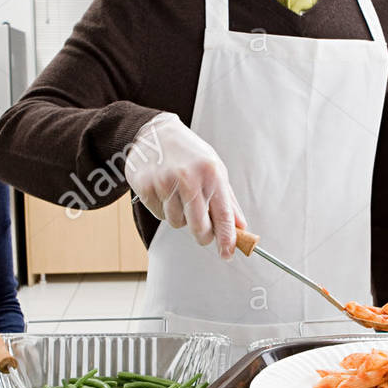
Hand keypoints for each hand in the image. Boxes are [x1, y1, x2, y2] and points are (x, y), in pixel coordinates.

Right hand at [123, 113, 245, 258]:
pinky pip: (158, 214)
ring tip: (177, 194)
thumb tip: (240, 227)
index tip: (228, 254)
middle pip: (199, 227)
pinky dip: (163, 208)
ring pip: (177, 223)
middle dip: (202, 235)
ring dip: (179, 216)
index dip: (227, 239)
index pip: (223, 215)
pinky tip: (163, 190)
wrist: (154, 133)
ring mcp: (165, 183)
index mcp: (212, 173)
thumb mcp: (214, 169)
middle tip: (202, 232)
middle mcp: (189, 178)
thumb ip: (228, 200)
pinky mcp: (146, 187)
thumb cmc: (189, 153)